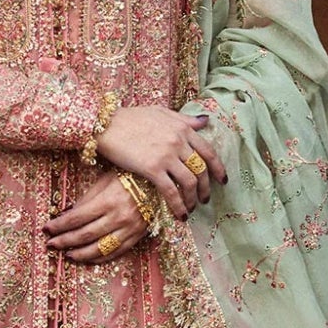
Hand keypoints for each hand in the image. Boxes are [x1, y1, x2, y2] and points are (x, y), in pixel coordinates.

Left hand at [45, 173, 152, 264]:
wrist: (160, 183)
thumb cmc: (129, 177)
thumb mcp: (105, 181)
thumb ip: (87, 198)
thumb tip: (68, 214)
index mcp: (108, 200)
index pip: (77, 217)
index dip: (59, 225)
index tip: (46, 228)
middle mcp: (118, 217)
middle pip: (85, 235)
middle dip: (65, 241)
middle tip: (51, 244)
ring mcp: (129, 229)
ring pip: (100, 248)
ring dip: (80, 254)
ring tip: (67, 254)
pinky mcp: (137, 237)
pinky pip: (116, 253)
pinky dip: (99, 258)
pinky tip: (87, 258)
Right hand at [94, 105, 226, 218]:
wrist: (105, 123)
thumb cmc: (130, 117)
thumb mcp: (161, 112)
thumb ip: (184, 119)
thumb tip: (205, 121)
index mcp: (183, 128)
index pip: (209, 151)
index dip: (218, 169)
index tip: (222, 180)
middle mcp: (178, 142)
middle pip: (201, 170)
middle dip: (206, 188)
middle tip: (205, 199)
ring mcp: (166, 155)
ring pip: (189, 183)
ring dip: (193, 199)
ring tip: (191, 208)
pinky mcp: (152, 169)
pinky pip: (171, 191)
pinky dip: (178, 205)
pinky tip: (179, 215)